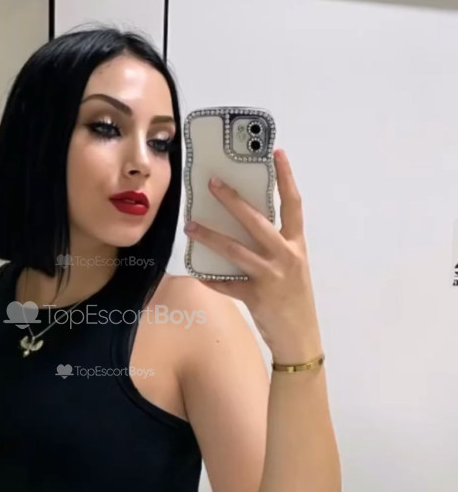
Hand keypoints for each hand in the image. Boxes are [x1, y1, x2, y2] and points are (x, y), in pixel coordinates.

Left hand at [184, 149, 321, 361]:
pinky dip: (210, 278)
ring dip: (210, 236)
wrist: (300, 338)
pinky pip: (226, 284)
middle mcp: (286, 256)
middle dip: (232, 200)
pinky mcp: (256, 296)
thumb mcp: (292, 267)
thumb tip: (242, 225)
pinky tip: (195, 273)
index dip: (286, 177)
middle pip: (257, 220)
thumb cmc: (294, 299)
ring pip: (235, 250)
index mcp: (296, 245)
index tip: (277, 153)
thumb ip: (274, 247)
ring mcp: (271, 276)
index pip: (293, 204)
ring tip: (191, 225)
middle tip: (212, 183)